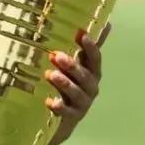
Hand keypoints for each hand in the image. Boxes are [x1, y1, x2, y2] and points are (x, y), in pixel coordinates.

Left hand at [38, 22, 111, 144]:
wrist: (62, 118)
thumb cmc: (68, 84)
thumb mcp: (72, 66)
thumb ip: (79, 49)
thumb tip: (90, 26)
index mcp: (92, 72)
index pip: (95, 58)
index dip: (90, 47)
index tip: (81, 34)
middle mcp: (91, 87)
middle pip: (86, 76)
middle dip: (73, 66)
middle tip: (57, 56)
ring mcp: (83, 103)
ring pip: (76, 93)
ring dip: (65, 83)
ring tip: (50, 74)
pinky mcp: (73, 117)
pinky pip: (67, 112)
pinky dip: (59, 106)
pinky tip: (50, 102)